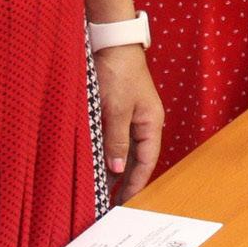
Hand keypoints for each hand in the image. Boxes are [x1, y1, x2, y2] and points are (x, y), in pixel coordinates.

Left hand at [92, 43, 163, 203]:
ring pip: (124, 149)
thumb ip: (117, 140)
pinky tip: (96, 163)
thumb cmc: (118, 72)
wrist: (111, 42)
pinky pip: (115, 138)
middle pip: (136, 158)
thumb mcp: (116, 109)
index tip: (123, 204)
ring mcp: (131, 116)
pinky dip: (107, 152)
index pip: (146, 162)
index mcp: (151, 122)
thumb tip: (117, 169)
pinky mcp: (118, 110)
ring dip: (114, 167)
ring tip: (100, 189)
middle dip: (124, 180)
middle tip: (110, 203)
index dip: (135, 184)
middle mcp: (143, 122)